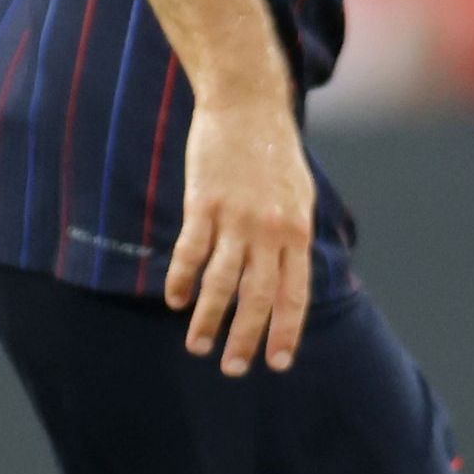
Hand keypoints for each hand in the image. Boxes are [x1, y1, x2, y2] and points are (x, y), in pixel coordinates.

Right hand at [165, 92, 316, 376]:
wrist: (247, 105)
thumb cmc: (273, 152)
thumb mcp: (299, 195)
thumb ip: (294, 238)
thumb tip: (289, 282)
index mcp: (297, 231)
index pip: (293, 295)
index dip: (284, 332)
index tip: (276, 363)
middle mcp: (270, 229)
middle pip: (257, 297)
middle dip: (245, 339)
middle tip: (233, 369)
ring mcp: (236, 217)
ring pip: (222, 282)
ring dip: (208, 318)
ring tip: (197, 345)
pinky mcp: (204, 203)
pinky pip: (191, 252)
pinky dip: (181, 279)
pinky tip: (174, 300)